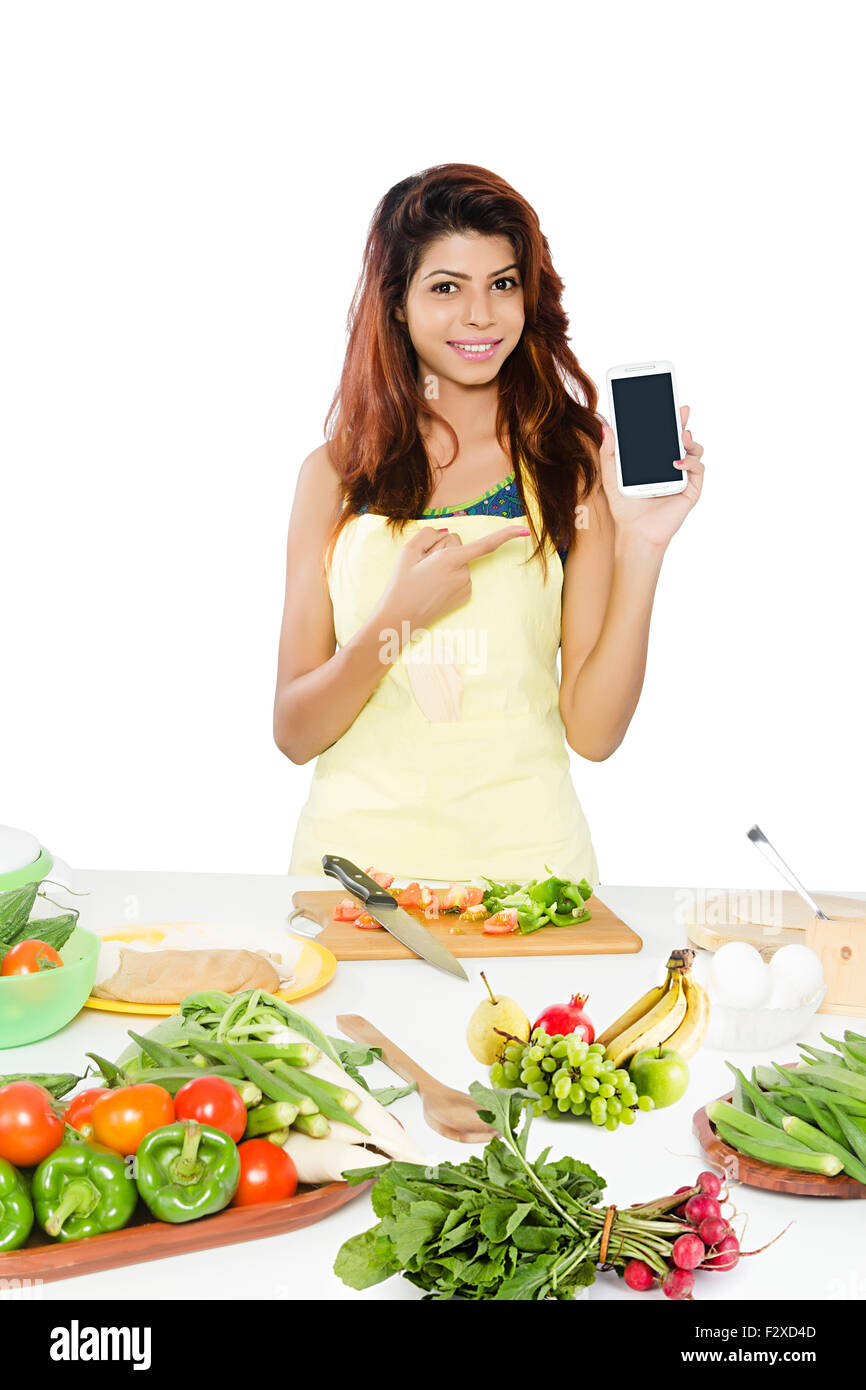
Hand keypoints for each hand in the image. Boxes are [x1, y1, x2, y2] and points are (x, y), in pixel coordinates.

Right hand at [376, 522, 529, 633]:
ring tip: (426, 579)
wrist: (400, 618)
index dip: (506, 535)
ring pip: (460, 561)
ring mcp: (466, 586)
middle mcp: (463, 573)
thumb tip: (446, 534)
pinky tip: (434, 586)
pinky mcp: (465, 595)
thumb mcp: (408, 551)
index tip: (524, 530)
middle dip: (443, 548)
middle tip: (422, 564)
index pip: (485, 545)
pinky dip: (448, 576)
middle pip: (459, 545)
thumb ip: (429, 534)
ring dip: (445, 563)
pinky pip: (460, 574)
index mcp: (451, 560)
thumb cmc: (401, 584)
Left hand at [597, 405, 705, 548]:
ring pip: (694, 450)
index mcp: (654, 459)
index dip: (665, 418)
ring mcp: (683, 476)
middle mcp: (671, 464)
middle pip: (680, 437)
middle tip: (681, 409)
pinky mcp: (691, 489)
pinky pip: (698, 469)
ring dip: (690, 440)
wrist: (635, 532)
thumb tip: (607, 428)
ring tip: (682, 436)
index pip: (662, 433)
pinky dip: (691, 462)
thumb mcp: (612, 477)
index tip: (663, 401)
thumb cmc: (625, 507)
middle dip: (682, 421)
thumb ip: (609, 454)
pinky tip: (679, 460)